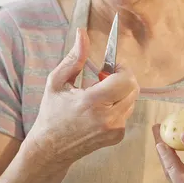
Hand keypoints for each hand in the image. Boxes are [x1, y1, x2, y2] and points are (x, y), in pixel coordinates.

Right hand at [27, 28, 139, 168]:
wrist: (50, 149)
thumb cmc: (51, 113)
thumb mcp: (57, 82)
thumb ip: (74, 57)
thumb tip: (82, 33)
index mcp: (92, 102)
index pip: (125, 79)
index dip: (120, 68)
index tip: (108, 67)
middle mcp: (108, 118)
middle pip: (133, 88)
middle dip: (122, 78)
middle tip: (103, 78)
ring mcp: (115, 129)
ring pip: (132, 99)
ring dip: (120, 92)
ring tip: (98, 94)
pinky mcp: (117, 136)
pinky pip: (127, 112)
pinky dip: (118, 105)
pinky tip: (100, 109)